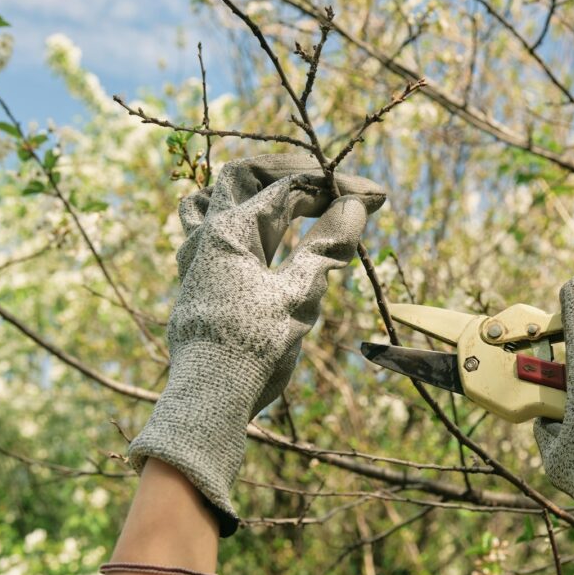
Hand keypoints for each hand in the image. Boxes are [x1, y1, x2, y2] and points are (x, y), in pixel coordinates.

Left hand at [128, 154, 386, 535]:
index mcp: (231, 230)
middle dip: (295, 175)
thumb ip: (327, 246)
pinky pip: (204, 230)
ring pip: (214, 199)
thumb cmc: (253, 348)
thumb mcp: (299, 295)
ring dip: (252, 190)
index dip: (336, 187)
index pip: (290, 189)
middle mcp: (208, 235)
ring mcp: (197, 258)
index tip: (376, 198)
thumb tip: (356, 205)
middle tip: (335, 187)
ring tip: (285, 195)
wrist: (209, 399)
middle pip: (246, 177)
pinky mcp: (198, 281)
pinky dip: (234, 220)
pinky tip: (251, 236)